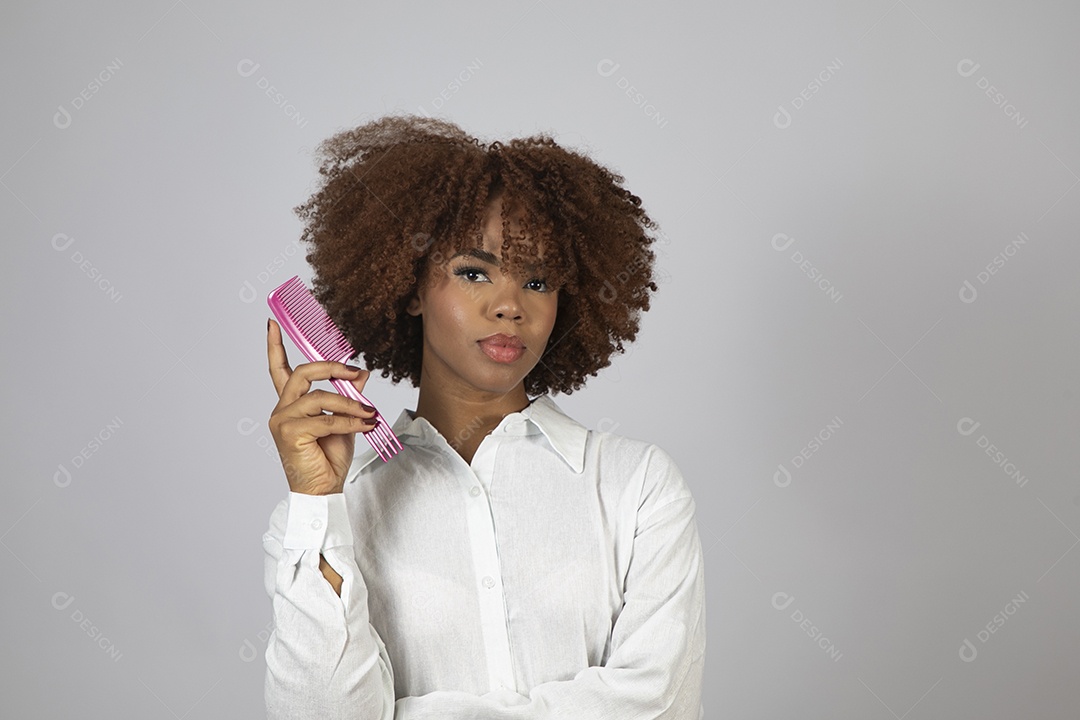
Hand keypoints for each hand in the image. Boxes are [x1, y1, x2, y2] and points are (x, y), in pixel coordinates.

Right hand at [266, 318, 378, 495]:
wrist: (325, 490)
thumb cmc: (329, 459)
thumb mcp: (345, 420)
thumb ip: (349, 396)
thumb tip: (362, 372)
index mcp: (291, 405)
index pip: (278, 370)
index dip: (274, 346)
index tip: (272, 324)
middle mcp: (282, 410)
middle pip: (302, 374)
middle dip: (331, 368)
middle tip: (355, 373)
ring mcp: (282, 421)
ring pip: (319, 398)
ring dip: (349, 404)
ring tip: (369, 414)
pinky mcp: (289, 434)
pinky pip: (325, 419)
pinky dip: (348, 422)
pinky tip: (364, 426)